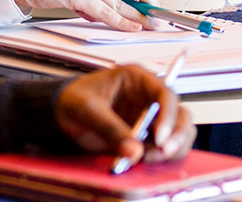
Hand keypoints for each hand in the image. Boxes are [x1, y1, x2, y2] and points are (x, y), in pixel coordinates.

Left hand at [55, 65, 195, 161]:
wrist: (61, 113)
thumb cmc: (74, 99)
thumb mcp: (88, 110)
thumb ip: (110, 128)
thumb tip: (134, 151)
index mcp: (137, 79)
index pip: (164, 93)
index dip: (167, 115)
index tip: (159, 138)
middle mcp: (148, 98)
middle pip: (180, 114)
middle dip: (176, 135)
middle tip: (162, 153)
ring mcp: (150, 119)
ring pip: (178, 133)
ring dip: (172, 148)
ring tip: (149, 159)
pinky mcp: (146, 138)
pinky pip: (165, 148)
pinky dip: (162, 158)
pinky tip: (145, 162)